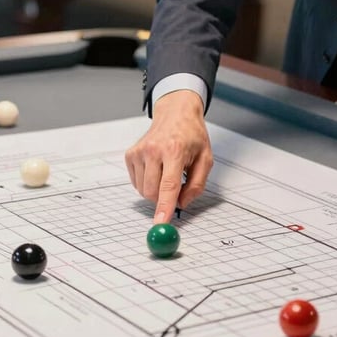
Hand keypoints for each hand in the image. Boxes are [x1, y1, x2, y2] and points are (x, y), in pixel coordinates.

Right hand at [125, 90, 213, 222]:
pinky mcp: (130, 154)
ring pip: (143, 190)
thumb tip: (182, 204)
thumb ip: (197, 185)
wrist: (175, 113)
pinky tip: (156, 169)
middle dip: (163, 200)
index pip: (168, 185)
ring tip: (167, 172)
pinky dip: (147, 182)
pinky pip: (136, 182)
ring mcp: (139, 151)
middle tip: (175, 190)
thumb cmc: (192, 136)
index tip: (161, 223)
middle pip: (152, 192)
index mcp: (175, 150)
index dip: (165, 207)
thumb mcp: (206, 158)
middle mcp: (153, 150)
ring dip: (155, 191)